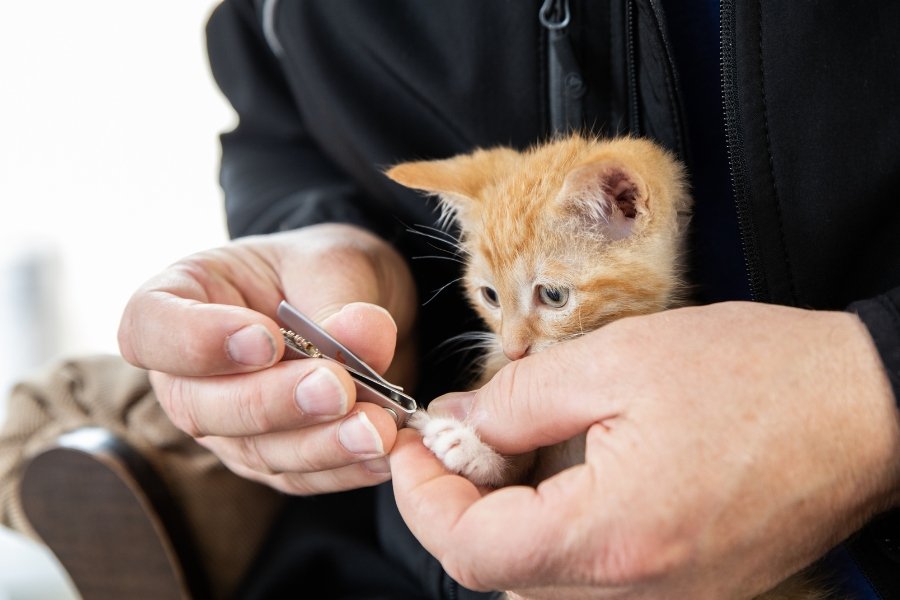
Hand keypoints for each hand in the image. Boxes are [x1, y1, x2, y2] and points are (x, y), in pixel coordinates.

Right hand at [118, 223, 416, 493]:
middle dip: (274, 402)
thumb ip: (340, 297)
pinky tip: (385, 450)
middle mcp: (189, 373)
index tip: (264, 338)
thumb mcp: (334, 261)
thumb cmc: (323, 270)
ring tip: (376, 426)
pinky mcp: (271, 459)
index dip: (196, 342)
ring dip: (319, 444)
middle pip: (201, 406)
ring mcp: (226, 424)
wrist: (357, 306)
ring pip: (255, 451)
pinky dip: (346, 466)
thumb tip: (363, 334)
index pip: (150, 330)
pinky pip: (301, 476)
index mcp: (181, 300)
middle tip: (337, 387)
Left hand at [391, 302, 899, 598]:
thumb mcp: (619, 361)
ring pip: (541, 577)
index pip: (470, 552)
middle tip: (467, 432)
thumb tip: (460, 422)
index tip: (411, 444)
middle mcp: (637, 593)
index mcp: (612, 538)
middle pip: (500, 570)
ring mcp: (668, 599)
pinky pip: (592, 575)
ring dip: (507, 514)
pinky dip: (558, 525)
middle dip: (461, 500)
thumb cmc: (756, 376)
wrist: (866, 407)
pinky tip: (572, 467)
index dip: (421, 497)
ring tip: (519, 443)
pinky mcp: (688, 588)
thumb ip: (521, 398)